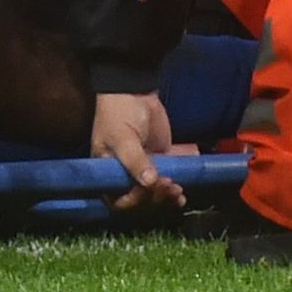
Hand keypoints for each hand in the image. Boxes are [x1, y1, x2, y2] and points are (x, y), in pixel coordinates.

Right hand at [91, 91, 181, 210]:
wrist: (135, 90)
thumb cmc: (118, 113)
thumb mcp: (123, 137)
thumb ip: (135, 160)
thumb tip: (150, 182)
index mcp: (108, 173)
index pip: (119, 200)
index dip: (134, 200)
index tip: (147, 188)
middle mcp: (125, 176)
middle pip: (141, 201)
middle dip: (155, 197)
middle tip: (168, 184)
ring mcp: (144, 170)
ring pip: (157, 195)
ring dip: (167, 196)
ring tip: (177, 189)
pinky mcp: (160, 163)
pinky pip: (168, 182)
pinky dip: (175, 191)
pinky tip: (183, 193)